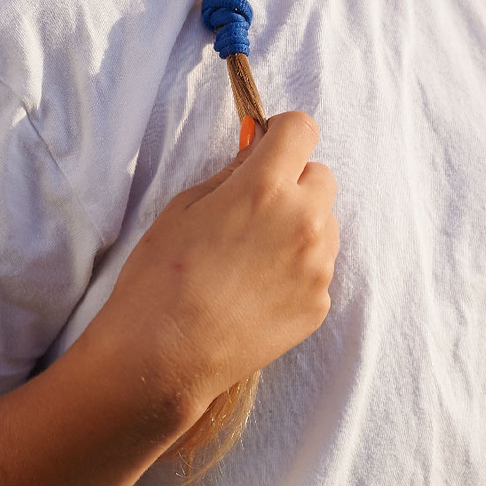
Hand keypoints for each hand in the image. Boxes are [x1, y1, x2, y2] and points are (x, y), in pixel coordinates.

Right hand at [80, 109, 338, 421]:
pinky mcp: (320, 304)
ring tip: (251, 258)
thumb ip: (232, 173)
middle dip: (293, 183)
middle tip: (253, 210)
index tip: (265, 150)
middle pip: (321, 177)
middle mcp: (303, 221)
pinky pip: (318, 268)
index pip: (303, 130)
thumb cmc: (160, 276)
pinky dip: (296, 270)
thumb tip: (258, 149)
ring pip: (325, 224)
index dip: (282, 135)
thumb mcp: (185, 206)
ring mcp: (317, 266)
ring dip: (300, 227)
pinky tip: (255, 291)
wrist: (164, 355)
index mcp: (265, 187)